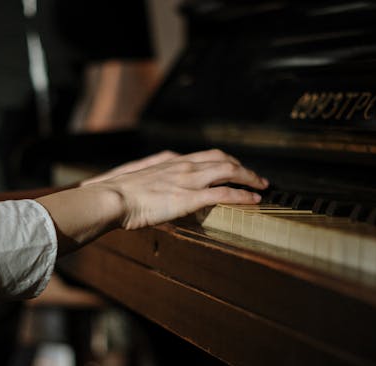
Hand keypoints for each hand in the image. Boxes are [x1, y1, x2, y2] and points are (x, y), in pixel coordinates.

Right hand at [37, 149, 267, 254]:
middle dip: (243, 167)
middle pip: (223, 159)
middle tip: (256, 177)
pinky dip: (243, 195)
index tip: (235, 168)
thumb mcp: (138, 181)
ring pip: (229, 172)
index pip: (206, 156)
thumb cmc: (118, 195)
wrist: (112, 198)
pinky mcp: (190, 197)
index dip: (226, 161)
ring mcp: (188, 179)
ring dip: (250, 178)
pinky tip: (254, 200)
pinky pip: (224, 194)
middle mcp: (183, 165)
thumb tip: (154, 191)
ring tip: (262, 186)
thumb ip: (152, 182)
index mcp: (171, 161)